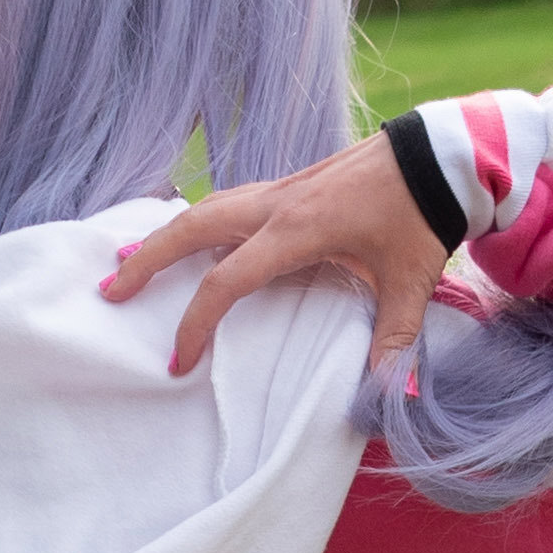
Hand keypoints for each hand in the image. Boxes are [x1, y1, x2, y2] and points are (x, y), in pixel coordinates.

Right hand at [100, 132, 449, 377]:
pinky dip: (197, 223)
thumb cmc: (422, 214)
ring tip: (131, 262)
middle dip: (147, 261)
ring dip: (165, 236)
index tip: (180, 361)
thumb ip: (394, 341)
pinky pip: (227, 202)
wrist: (441, 153)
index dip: (196, 324)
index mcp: (297, 230)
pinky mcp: (290, 186)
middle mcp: (276, 204)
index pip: (225, 281)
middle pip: (191, 228)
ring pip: (204, 209)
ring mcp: (280, 189)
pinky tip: (190, 240)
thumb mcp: (412, 283)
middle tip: (111, 292)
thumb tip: (385, 398)